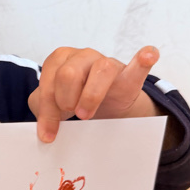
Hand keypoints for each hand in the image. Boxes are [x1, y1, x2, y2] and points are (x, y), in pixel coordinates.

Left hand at [28, 45, 160, 141]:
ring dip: (91, 96)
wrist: (103, 104)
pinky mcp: (128, 74)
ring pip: (101, 70)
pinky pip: (138, 65)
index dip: (47, 111)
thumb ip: (42, 107)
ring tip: (85, 113)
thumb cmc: (74, 98)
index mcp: (59, 59)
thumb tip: (42, 127)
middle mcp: (82, 56)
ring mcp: (107, 62)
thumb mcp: (52, 102)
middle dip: (65, 100)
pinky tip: (148, 56)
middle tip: (72, 114)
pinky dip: (143, 59)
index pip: (48, 82)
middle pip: (68, 74)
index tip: (48, 133)